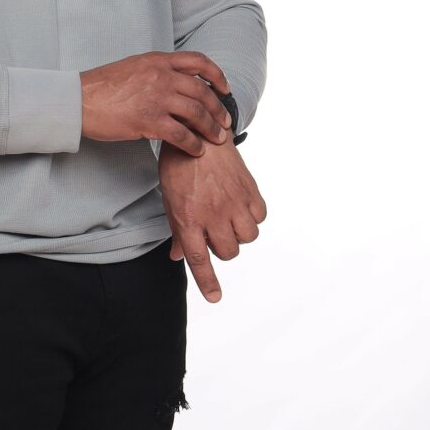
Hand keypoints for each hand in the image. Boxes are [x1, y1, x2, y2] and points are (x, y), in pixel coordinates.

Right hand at [80, 51, 233, 155]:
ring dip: (211, 128)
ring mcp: (156, 98)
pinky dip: (193, 144)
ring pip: (196, 113)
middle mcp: (161, 76)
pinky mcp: (149, 121)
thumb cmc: (101, 87)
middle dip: (219, 108)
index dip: (217, 75)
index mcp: (158, 60)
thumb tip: (172, 80)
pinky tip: (197, 150)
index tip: (225, 88)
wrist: (78, 100)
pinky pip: (181, 134)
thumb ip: (156, 71)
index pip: (198, 62)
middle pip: (203, 91)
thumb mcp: (132, 67)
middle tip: (225, 121)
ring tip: (218, 138)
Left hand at [157, 135, 266, 302]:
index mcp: (188, 218)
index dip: (207, 281)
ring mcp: (233, 202)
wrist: (198, 132)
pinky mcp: (249, 189)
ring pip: (246, 237)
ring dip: (238, 233)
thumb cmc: (179, 167)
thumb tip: (178, 257)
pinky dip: (252, 217)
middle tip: (213, 229)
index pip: (199, 258)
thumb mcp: (170, 200)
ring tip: (227, 217)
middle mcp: (212, 214)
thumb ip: (178, 232)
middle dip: (221, 247)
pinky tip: (240, 205)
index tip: (215, 297)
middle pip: (228, 252)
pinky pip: (259, 217)